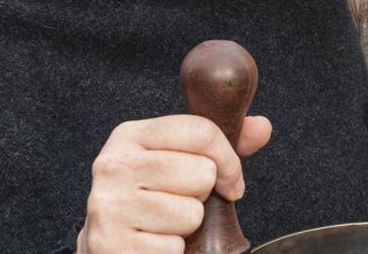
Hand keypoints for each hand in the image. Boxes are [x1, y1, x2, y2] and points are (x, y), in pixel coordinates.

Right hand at [75, 114, 271, 253]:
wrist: (106, 243)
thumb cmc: (149, 198)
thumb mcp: (176, 161)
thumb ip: (218, 145)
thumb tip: (261, 127)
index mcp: (130, 135)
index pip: (201, 131)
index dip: (228, 159)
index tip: (229, 180)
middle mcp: (114, 165)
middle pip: (202, 173)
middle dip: (202, 194)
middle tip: (180, 200)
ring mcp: (109, 206)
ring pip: (191, 213)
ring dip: (187, 225)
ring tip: (165, 222)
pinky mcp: (112, 244)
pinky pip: (173, 248)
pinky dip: (172, 251)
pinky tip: (153, 241)